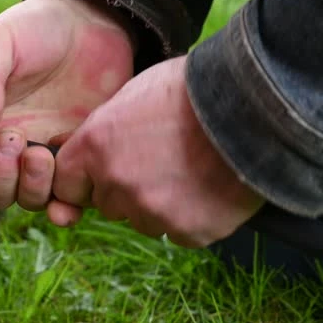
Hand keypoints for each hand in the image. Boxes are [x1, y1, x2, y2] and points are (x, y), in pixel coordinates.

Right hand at [0, 0, 134, 224]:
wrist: (93, 21)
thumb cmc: (37, 29)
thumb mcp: (1, 44)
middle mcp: (7, 150)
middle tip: (14, 141)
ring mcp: (44, 158)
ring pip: (27, 199)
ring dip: (31, 187)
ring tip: (42, 153)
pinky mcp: (79, 160)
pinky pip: (68, 200)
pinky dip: (65, 208)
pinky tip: (70, 196)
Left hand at [53, 55, 264, 246]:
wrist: (256, 106)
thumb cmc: (192, 88)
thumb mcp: (131, 95)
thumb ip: (101, 129)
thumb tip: (76, 147)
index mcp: (96, 148)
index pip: (66, 184)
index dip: (84, 178)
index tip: (101, 173)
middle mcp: (117, 185)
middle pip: (107, 204)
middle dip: (126, 189)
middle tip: (160, 162)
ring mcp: (152, 212)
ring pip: (143, 220)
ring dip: (159, 205)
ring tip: (190, 171)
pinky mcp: (189, 232)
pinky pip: (179, 233)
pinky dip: (192, 218)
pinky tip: (210, 188)